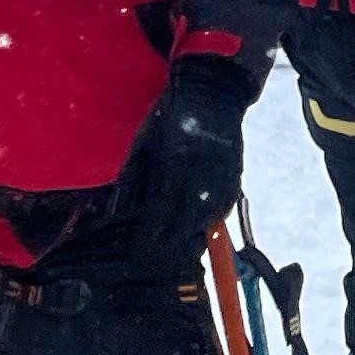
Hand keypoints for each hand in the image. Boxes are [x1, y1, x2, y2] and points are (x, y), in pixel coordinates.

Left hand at [126, 55, 253, 268]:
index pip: (160, 215)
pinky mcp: (234, 183)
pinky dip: (203, 226)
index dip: (147, 239)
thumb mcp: (143, 144)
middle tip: (151, 260)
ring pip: (205, 227)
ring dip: (187, 242)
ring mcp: (223, 184)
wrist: (213, 94)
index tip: (136, 254)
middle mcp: (203, 180)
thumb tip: (120, 213)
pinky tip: (192, 230)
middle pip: (185, 230)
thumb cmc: (169, 116)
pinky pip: (219, 215)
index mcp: (176, 167)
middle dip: (166, 249)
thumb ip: (134, 180)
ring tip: (171, 251)